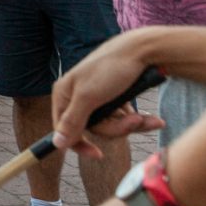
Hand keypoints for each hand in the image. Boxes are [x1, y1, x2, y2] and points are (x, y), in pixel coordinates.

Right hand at [51, 29, 165, 154]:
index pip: (65, 130)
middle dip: (118, 128)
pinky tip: (150, 116)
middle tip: (135, 121)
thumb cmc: (112, 68)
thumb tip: (56, 144)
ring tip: (149, 119)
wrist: (143, 50)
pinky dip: (137, 119)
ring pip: (111, 125)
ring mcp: (98, 98)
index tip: (98, 155)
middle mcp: (78, 97)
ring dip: (132, 125)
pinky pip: (122, 118)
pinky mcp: (115, 98)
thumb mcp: (89, 96)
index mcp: (65, 95)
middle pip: (93, 129)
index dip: (80, 144)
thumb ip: (72, 121)